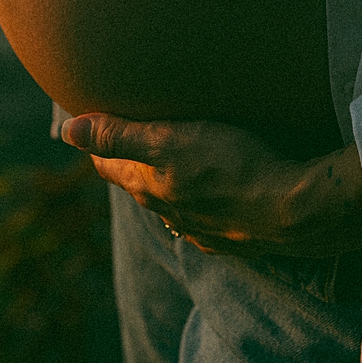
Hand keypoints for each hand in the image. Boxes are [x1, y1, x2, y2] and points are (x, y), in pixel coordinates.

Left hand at [59, 113, 361, 255]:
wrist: (295, 210)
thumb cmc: (232, 165)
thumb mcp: (170, 140)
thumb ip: (119, 135)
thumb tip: (66, 131)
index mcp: (148, 187)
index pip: (108, 164)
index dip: (98, 144)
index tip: (95, 124)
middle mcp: (169, 213)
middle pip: (138, 185)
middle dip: (130, 163)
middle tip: (129, 137)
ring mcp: (202, 230)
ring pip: (171, 205)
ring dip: (167, 186)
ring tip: (172, 166)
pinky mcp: (234, 238)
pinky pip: (205, 222)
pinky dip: (200, 207)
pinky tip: (209, 201)